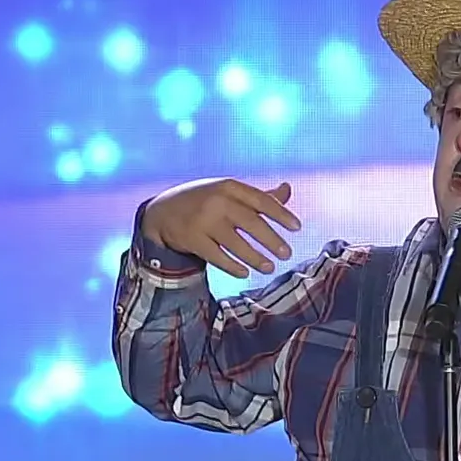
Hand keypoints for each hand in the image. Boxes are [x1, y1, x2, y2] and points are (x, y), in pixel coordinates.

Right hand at [141, 178, 301, 277]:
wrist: (163, 211)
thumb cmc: (205, 200)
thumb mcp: (229, 192)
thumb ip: (259, 195)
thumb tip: (288, 189)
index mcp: (230, 187)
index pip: (261, 200)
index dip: (281, 214)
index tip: (297, 228)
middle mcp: (217, 202)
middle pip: (251, 223)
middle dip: (272, 240)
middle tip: (287, 254)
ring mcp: (203, 221)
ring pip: (235, 243)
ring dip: (255, 258)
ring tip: (269, 268)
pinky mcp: (192, 239)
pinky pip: (217, 256)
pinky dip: (233, 266)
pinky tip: (245, 273)